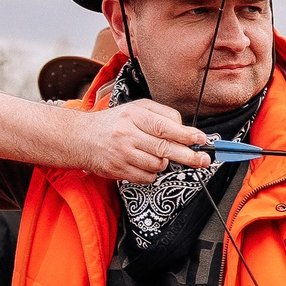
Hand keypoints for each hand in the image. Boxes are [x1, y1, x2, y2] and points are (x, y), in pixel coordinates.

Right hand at [65, 99, 208, 183]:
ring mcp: (122, 154)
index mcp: (134, 116)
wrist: (81, 137)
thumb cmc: (114, 122)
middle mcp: (127, 134)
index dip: (187, 135)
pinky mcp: (119, 170)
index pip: (165, 127)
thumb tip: (186, 130)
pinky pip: (147, 177)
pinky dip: (152, 172)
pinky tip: (143, 163)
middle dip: (189, 156)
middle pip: (165, 148)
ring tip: (154, 153)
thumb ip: (162, 115)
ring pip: (158, 165)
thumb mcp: (136, 109)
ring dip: (164, 162)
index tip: (201, 140)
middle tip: (204, 160)